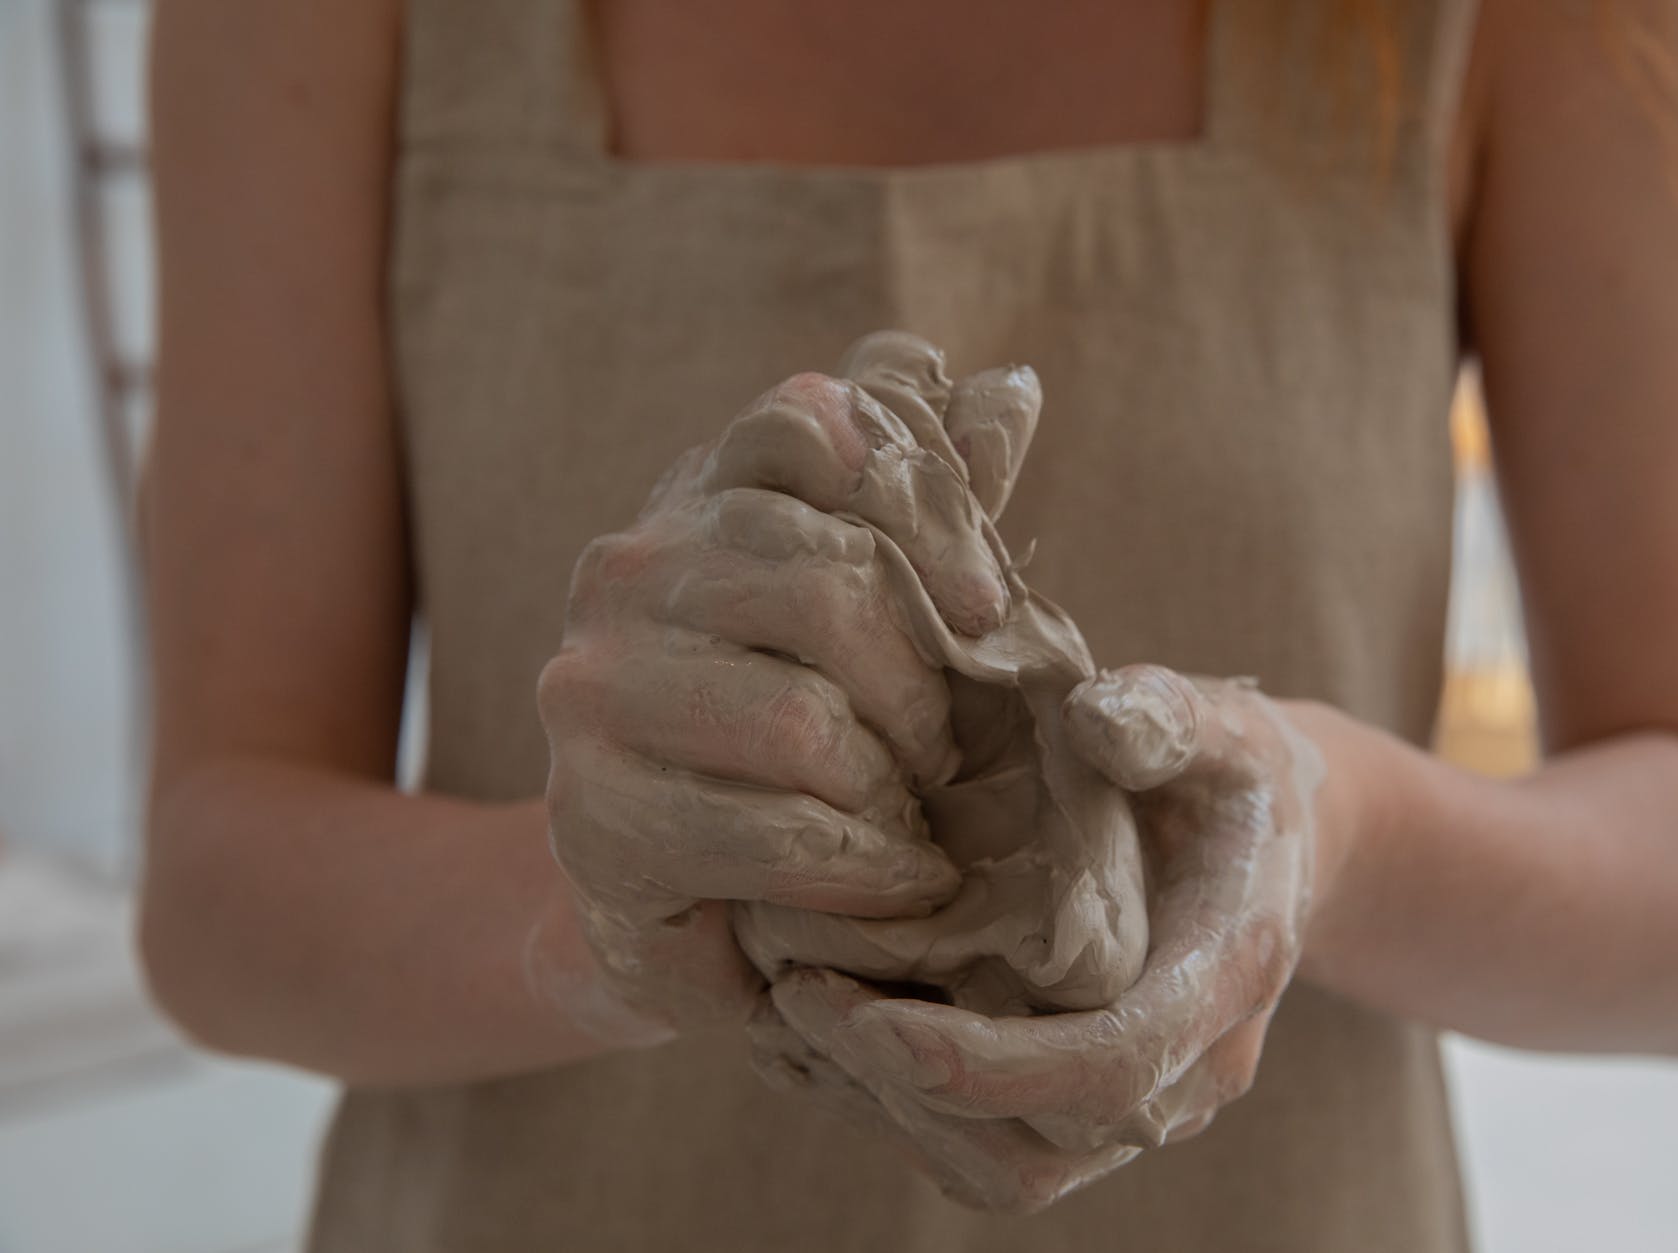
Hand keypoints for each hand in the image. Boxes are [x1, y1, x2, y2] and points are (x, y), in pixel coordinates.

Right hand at [537, 352, 1020, 1036]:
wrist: (684, 903)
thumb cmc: (807, 736)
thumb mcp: (879, 612)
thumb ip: (934, 503)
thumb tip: (1012, 387)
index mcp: (696, 498)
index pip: (804, 421)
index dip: (924, 510)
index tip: (986, 610)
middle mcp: (625, 572)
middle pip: (826, 584)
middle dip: (923, 690)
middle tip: (952, 755)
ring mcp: (593, 691)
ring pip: (800, 720)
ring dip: (893, 788)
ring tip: (918, 823)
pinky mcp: (593, 817)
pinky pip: (776, 833)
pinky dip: (869, 868)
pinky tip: (902, 881)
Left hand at [756, 665, 1323, 1210]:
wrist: (1275, 844)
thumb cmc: (1231, 775)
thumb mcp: (1221, 725)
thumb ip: (1168, 716)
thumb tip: (1094, 719)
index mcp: (1228, 975)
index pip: (1112, 1065)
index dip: (992, 1065)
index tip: (874, 1024)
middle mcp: (1191, 1069)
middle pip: (1044, 1147)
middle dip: (909, 1091)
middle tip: (798, 998)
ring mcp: (1143, 1105)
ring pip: (1007, 1172)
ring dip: (891, 1111)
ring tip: (798, 1014)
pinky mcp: (1090, 1113)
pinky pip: (991, 1156)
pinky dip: (900, 1111)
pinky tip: (828, 1032)